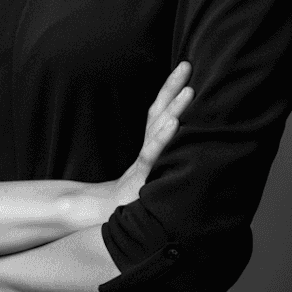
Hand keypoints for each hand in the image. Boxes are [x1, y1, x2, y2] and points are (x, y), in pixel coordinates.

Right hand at [92, 61, 193, 220]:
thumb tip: (182, 148)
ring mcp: (144, 165)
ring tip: (189, 89)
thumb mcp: (150, 185)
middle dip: (172, 88)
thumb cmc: (130, 208)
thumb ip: (162, 169)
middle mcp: (146, 153)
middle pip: (158, 113)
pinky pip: (152, 155)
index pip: (158, 113)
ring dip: (173, 107)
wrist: (102, 226)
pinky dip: (163, 138)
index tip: (184, 67)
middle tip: (186, 64)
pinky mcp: (140, 180)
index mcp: (149, 152)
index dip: (170, 89)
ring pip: (157, 130)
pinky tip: (175, 123)